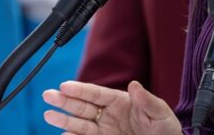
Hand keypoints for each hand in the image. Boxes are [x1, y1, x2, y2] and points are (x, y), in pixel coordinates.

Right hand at [43, 80, 179, 134]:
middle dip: (65, 101)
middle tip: (48, 95)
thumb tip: (134, 84)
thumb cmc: (166, 129)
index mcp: (122, 102)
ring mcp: (105, 130)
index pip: (97, 94)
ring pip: (80, 124)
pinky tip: (64, 134)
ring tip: (48, 115)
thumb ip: (146, 100)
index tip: (65, 85)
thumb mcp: (160, 113)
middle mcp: (109, 115)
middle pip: (83, 106)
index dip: (81, 89)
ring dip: (64, 120)